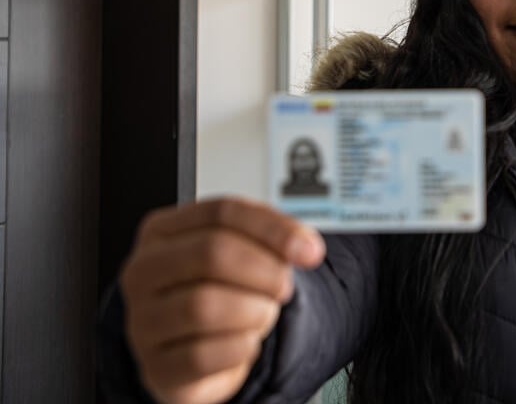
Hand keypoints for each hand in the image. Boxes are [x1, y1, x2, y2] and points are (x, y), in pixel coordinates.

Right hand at [118, 197, 325, 403]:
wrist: (198, 347)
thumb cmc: (219, 290)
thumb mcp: (244, 251)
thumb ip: (275, 236)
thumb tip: (306, 247)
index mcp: (161, 232)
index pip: (220, 213)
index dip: (273, 229)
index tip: (309, 250)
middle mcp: (143, 272)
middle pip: (211, 253)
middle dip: (264, 271)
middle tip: (283, 287)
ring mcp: (142, 321)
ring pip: (204, 305)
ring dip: (253, 311)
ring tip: (262, 314)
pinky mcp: (155, 366)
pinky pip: (203, 355)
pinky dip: (240, 348)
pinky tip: (244, 342)